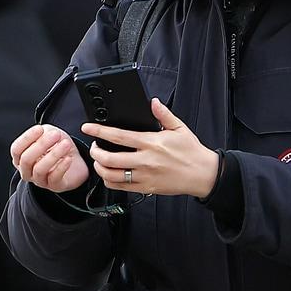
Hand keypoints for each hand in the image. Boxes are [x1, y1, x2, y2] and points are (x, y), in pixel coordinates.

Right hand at [10, 124, 90, 192]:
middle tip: (56, 134)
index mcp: (20, 158)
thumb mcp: (48, 134)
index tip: (40, 128)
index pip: (16, 150)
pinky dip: (61, 167)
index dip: (26, 139)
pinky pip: (54, 178)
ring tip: (66, 144)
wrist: (76, 162)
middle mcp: (27, 171)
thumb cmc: (57, 146)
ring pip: (39, 170)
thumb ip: (43, 133)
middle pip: (26, 160)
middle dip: (41, 145)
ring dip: (53, 155)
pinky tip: (69, 158)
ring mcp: (40, 181)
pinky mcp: (54, 187)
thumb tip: (41, 134)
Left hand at [81, 97, 219, 196]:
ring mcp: (144, 176)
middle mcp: (145, 160)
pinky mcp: (146, 188)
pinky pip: (121, 187)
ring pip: (112, 175)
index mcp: (151, 143)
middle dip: (96, 152)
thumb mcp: (179, 128)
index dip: (99, 132)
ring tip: (99, 161)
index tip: (88, 128)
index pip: (118, 136)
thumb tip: (153, 102)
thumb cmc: (191, 152)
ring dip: (100, 168)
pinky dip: (110, 181)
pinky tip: (109, 175)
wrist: (203, 174)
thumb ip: (163, 114)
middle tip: (94, 147)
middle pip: (110, 159)